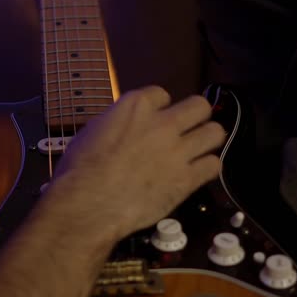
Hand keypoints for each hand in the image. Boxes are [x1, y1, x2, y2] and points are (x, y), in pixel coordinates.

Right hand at [38, 87, 224, 252]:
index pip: (162, 94)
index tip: (156, 118)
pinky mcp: (187, 179)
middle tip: (188, 128)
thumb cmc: (80, 168)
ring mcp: (178, 150)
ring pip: (215, 132)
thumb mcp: (93, 130)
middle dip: (195, 115)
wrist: (89, 202)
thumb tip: (126, 128)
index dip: (160, 107)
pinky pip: (214, 165)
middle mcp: (163, 123)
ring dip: (207, 139)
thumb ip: (117, 123)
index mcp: (136, 106)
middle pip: (199, 106)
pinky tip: (197, 172)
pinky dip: (207, 168)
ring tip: (198, 149)